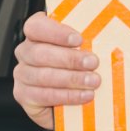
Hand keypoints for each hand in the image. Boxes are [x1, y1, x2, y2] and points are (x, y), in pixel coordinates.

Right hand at [12, 12, 100, 128]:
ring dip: (71, 79)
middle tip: (93, 63)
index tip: (79, 39)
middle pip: (40, 53)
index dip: (56, 32)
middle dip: (69, 58)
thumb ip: (89, 40)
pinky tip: (83, 95)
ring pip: (42, 76)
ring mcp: (22, 75)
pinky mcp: (25, 96)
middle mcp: (26, 52)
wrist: (72, 103)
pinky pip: (44, 95)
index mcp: (37, 34)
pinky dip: (66, 96)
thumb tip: (107, 36)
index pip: (36, 26)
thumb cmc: (81, 68)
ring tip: (92, 81)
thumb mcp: (85, 49)